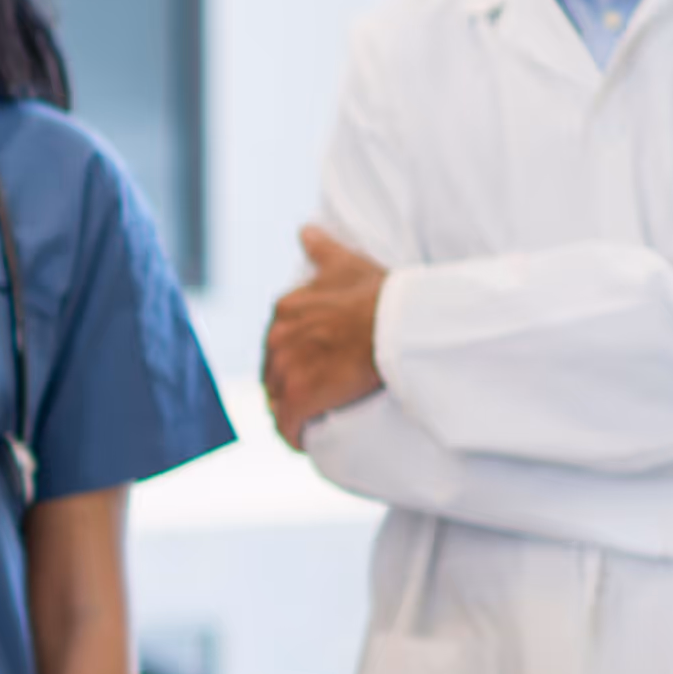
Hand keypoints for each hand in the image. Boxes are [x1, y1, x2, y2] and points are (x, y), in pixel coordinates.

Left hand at [260, 225, 388, 447]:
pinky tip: (304, 442)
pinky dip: (294, 436)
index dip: (291, 362)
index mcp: (285, 309)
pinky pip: (288, 426)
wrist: (400, 324)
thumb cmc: (380, 295)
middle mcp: (278, 338)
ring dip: (289, 414)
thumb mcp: (347, 264)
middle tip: (310, 401)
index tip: (309, 372)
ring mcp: (287, 368)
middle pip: (272, 374)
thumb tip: (305, 230)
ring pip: (277, 401)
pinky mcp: (300, 397)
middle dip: (287, 388)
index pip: (276, 345)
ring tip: (308, 423)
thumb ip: (322, 250)